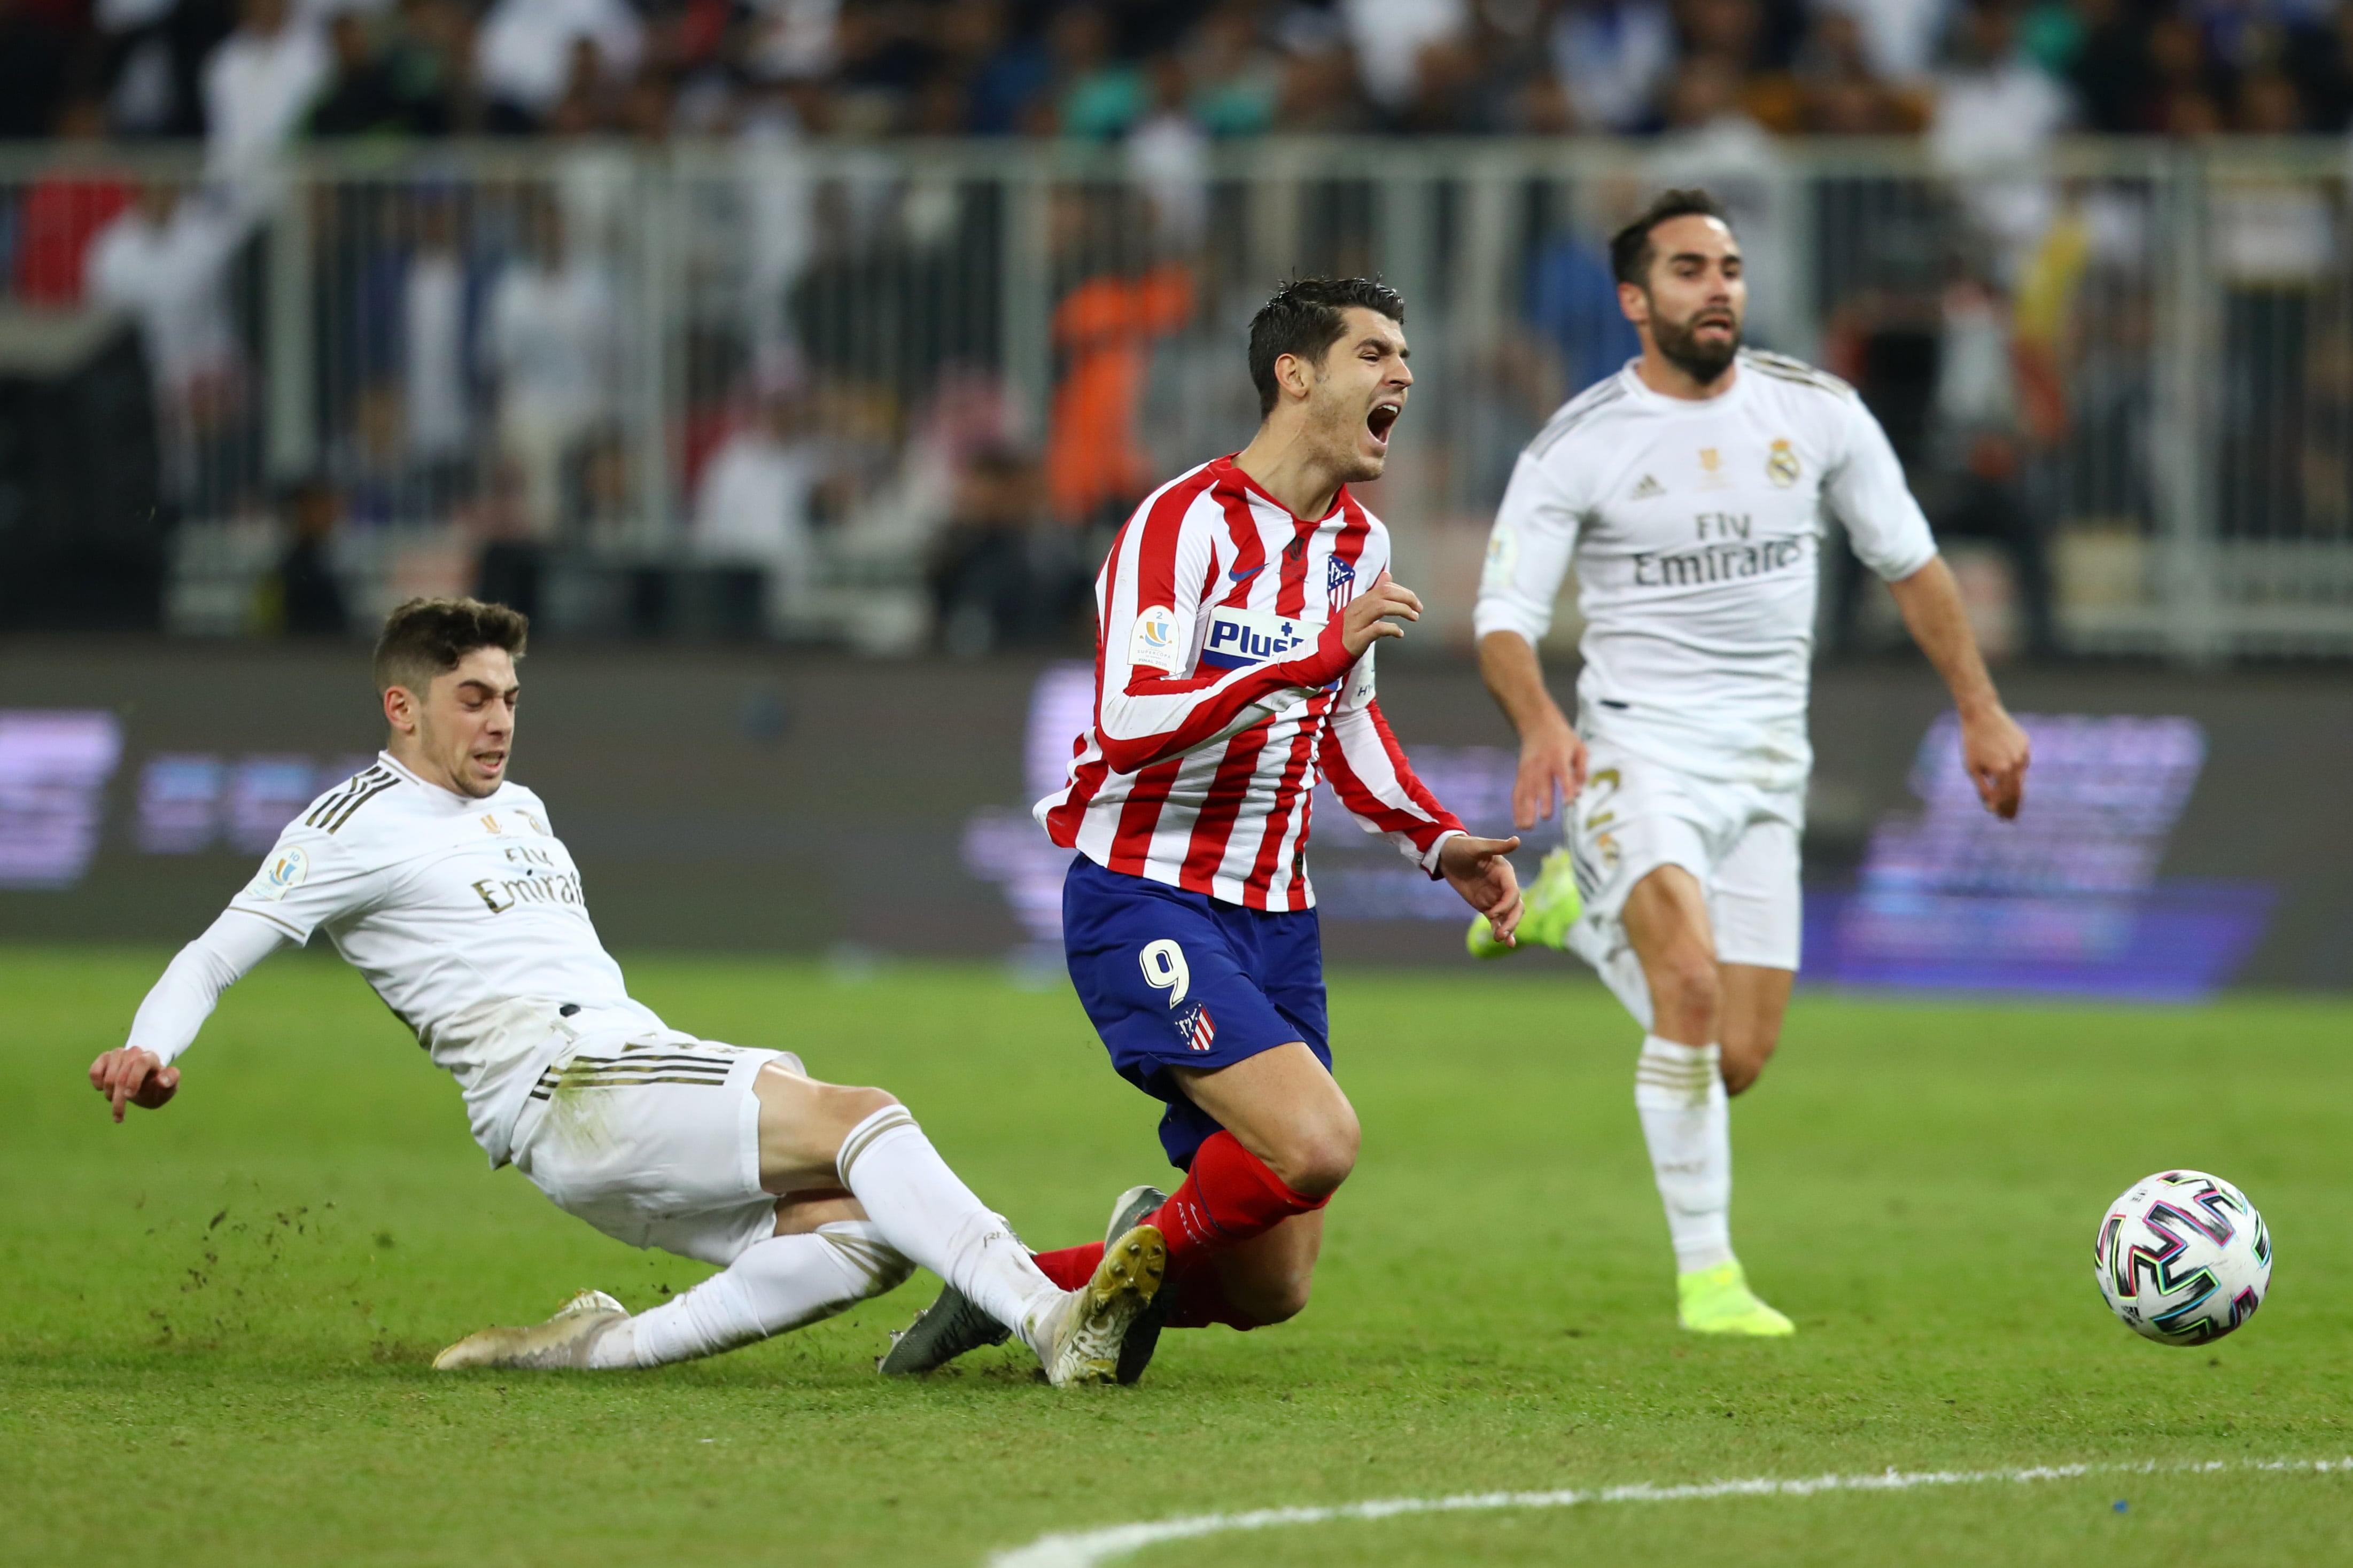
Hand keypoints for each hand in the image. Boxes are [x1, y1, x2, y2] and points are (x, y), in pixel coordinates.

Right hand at [89, 1047, 177, 1122]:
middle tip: (119, 1117)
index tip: (129, 1096)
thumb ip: (171, 1081)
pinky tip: (104, 1089)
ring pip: (108, 1076)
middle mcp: (134, 1052)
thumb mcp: (169, 1089)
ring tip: (116, 1100)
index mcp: (151, 1058)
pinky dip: (97, 1084)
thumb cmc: (157, 1088)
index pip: (140, 1063)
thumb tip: (161, 1080)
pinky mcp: (104, 1058)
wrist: (145, 1085)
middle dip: (119, 1099)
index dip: (134, 1079)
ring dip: (109, 1094)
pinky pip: (94, 1072)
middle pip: (122, 1076)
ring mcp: (118, 1054)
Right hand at [1339, 570, 1421, 657]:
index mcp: (1359, 601)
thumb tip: (1387, 575)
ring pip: (1381, 608)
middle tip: (1418, 608)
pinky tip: (1399, 633)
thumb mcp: (1363, 609)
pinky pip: (1376, 629)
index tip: (1415, 602)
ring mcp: (1355, 623)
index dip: (1403, 592)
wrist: (1331, 652)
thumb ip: (1376, 593)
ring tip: (1414, 617)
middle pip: (1384, 594)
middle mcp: (1356, 609)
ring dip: (1402, 610)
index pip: (1384, 587)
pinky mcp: (1356, 639)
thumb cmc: (1351, 631)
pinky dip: (1392, 629)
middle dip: (1406, 598)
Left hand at [1440, 834, 1523, 946]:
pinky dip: (1500, 929)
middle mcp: (1503, 886)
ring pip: (1508, 916)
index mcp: (1505, 872)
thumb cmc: (1462, 847)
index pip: (1513, 892)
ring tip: (1501, 940)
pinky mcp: (1484, 904)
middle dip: (1511, 921)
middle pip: (1516, 907)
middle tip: (1502, 934)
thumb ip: (1497, 846)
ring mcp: (1495, 896)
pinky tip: (1505, 943)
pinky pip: (1495, 920)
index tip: (1493, 913)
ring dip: (1508, 928)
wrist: (1446, 854)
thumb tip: (1517, 840)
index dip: (1506, 904)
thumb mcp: (1477, 846)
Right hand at [1512, 715, 1587, 828]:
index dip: (1566, 788)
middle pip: (1542, 784)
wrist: (1538, 725)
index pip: (1563, 774)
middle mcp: (1542, 765)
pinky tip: (1518, 823)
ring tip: (1527, 827)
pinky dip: (1516, 808)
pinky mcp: (1520, 775)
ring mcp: (1528, 771)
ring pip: (1526, 792)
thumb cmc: (1563, 740)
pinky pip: (1517, 793)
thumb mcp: (1579, 749)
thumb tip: (1580, 794)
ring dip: (1525, 809)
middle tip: (1546, 816)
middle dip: (1543, 800)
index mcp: (1559, 757)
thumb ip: (1582, 770)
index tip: (1569, 803)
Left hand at [1960, 703, 2029, 819]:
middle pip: (2018, 792)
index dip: (2004, 810)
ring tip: (2012, 805)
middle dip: (2013, 807)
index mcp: (2001, 771)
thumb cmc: (1972, 742)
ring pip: (2021, 778)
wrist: (1981, 713)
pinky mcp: (2026, 745)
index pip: (2005, 797)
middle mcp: (2016, 763)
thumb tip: (1990, 807)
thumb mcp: (1972, 768)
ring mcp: (2023, 753)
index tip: (2001, 819)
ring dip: (2016, 793)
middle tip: (2010, 819)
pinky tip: (2010, 779)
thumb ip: (1983, 788)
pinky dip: (2016, 773)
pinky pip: (2022, 763)